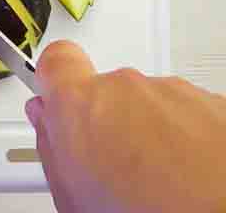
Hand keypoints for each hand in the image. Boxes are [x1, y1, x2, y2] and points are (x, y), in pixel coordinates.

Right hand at [27, 41, 225, 212]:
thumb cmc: (150, 212)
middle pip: (105, 90)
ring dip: (148, 131)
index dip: (54, 79)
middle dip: (107, 120)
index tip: (54, 97)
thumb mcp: (72, 194)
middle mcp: (127, 87)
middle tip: (112, 164)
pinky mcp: (213, 104)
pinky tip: (185, 175)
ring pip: (148, 102)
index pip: (56, 61)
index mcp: (81, 103)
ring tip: (156, 179)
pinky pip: (186, 113)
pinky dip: (185, 138)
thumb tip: (49, 123)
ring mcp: (174, 93)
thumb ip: (52, 145)